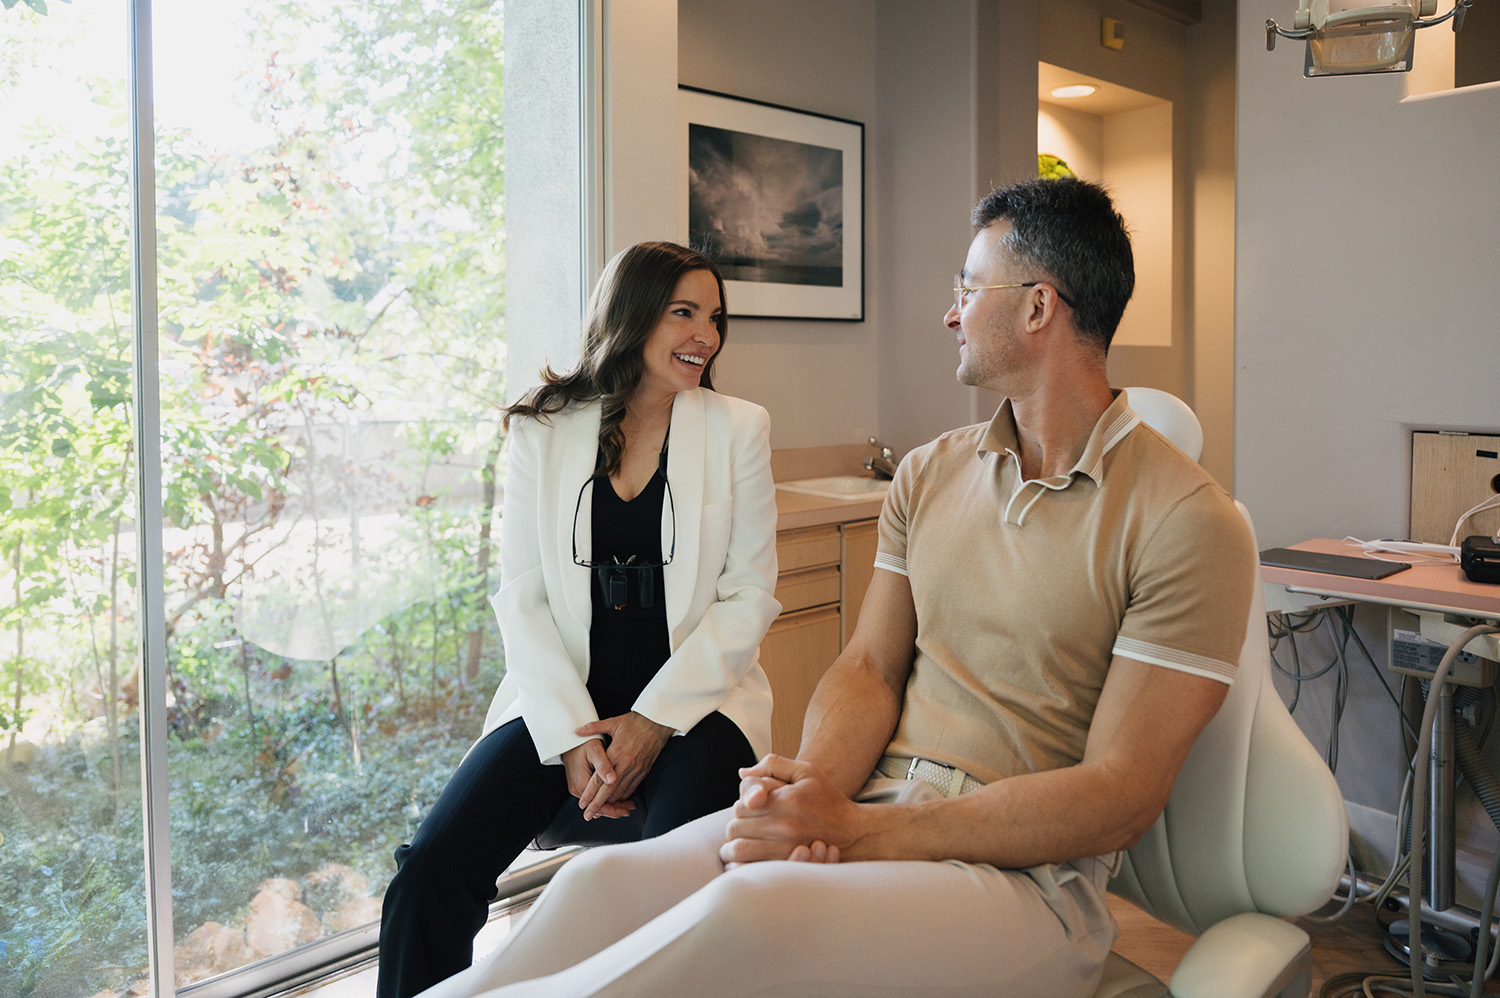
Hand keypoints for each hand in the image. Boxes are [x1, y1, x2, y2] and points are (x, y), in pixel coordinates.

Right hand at [560, 739, 632, 819]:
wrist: (569, 739)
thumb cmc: (583, 742)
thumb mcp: (595, 750)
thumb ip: (603, 766)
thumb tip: (612, 780)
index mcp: (581, 783)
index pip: (598, 805)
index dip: (614, 809)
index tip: (627, 810)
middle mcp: (577, 789)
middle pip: (598, 807)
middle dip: (615, 810)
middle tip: (631, 808)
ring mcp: (577, 788)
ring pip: (596, 803)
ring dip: (611, 805)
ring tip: (627, 805)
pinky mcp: (580, 785)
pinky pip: (594, 797)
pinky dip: (606, 799)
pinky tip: (617, 798)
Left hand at [574, 711, 673, 818]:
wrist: (658, 723)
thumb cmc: (635, 722)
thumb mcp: (613, 722)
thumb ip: (593, 728)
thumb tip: (575, 730)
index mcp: (616, 753)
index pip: (600, 779)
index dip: (590, 793)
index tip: (582, 804)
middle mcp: (626, 764)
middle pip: (609, 790)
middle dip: (597, 805)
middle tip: (588, 815)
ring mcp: (636, 769)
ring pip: (621, 792)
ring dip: (610, 803)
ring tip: (599, 811)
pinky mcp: (644, 771)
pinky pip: (632, 788)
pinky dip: (622, 796)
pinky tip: (615, 800)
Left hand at [719, 754, 860, 865]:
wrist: (853, 832)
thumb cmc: (828, 800)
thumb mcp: (805, 772)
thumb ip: (772, 765)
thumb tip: (742, 773)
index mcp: (785, 800)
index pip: (741, 805)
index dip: (743, 806)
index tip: (754, 809)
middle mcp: (784, 825)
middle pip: (735, 828)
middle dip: (737, 827)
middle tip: (749, 827)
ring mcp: (785, 849)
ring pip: (737, 850)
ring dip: (734, 848)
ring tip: (743, 845)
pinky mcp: (788, 867)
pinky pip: (750, 869)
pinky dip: (743, 866)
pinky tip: (750, 860)